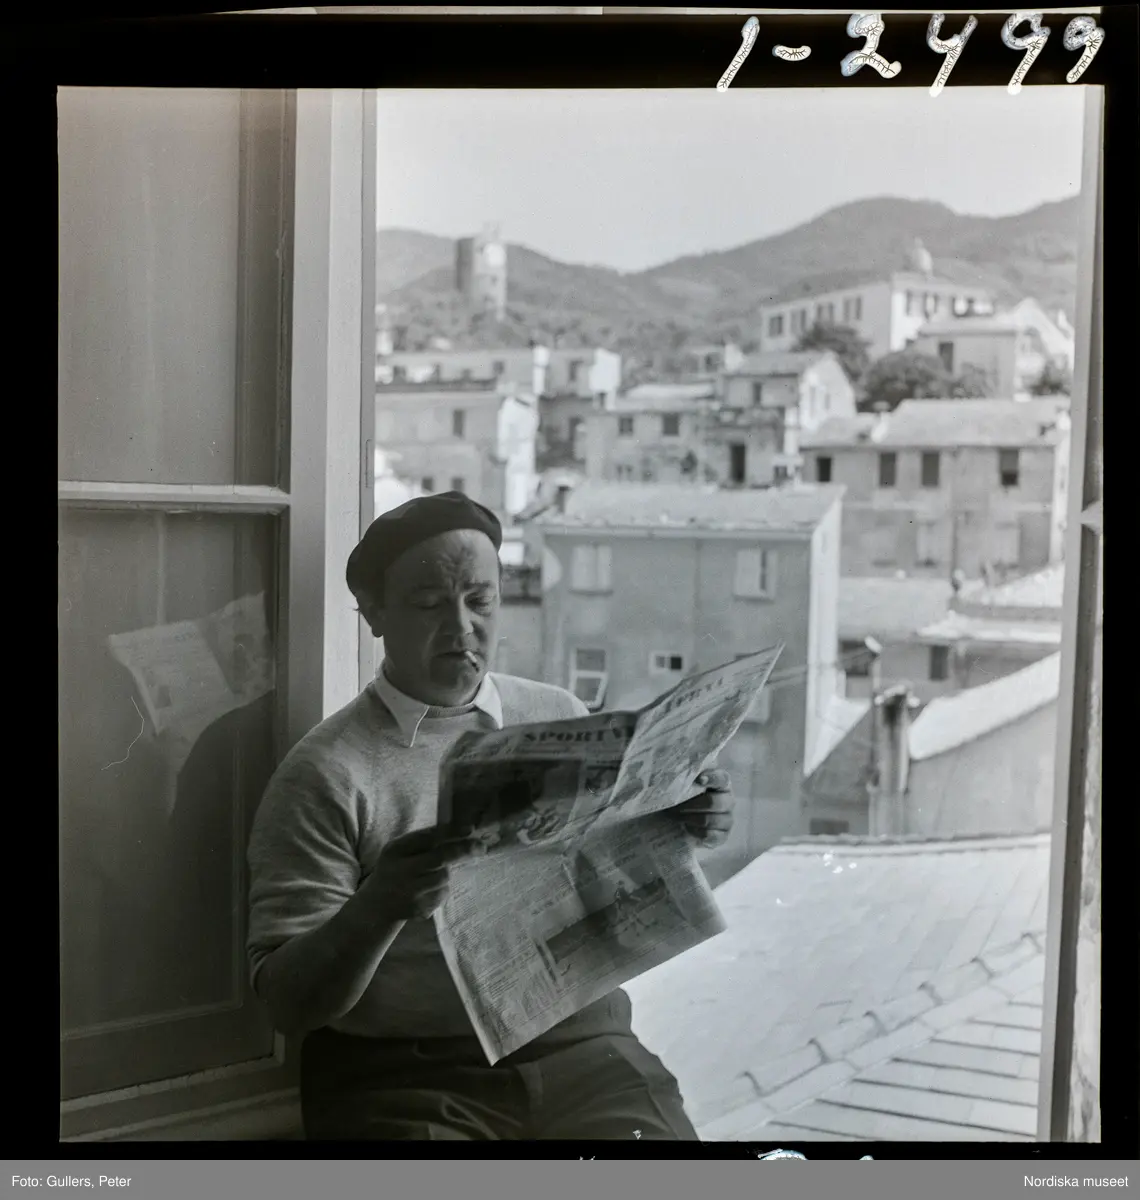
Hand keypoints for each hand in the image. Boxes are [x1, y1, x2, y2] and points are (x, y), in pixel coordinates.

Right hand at [369, 827, 484, 921]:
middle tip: (481, 847)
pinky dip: (440, 890)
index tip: (470, 829)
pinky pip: (441, 894)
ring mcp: (409, 892)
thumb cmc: (396, 868)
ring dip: (445, 874)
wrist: (378, 904)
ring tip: (430, 876)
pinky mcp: (418, 908)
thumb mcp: (401, 850)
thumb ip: (424, 841)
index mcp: (396, 850)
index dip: (451, 832)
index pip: (427, 837)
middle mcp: (400, 870)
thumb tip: (463, 830)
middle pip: (440, 858)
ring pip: (443, 877)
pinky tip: (425, 891)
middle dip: (464, 850)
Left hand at [672, 768, 733, 849]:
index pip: (722, 779)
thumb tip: (676, 772)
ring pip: (708, 820)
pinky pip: (708, 834)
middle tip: (674, 806)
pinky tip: (686, 827)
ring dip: (688, 818)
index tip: (699, 779)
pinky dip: (694, 831)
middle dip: (690, 804)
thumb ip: (686, 778)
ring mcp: (727, 820)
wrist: (680, 822)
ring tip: (675, 816)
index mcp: (722, 784)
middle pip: (713, 802)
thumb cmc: (684, 798)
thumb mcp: (685, 786)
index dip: (712, 778)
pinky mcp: (723, 836)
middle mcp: (728, 801)